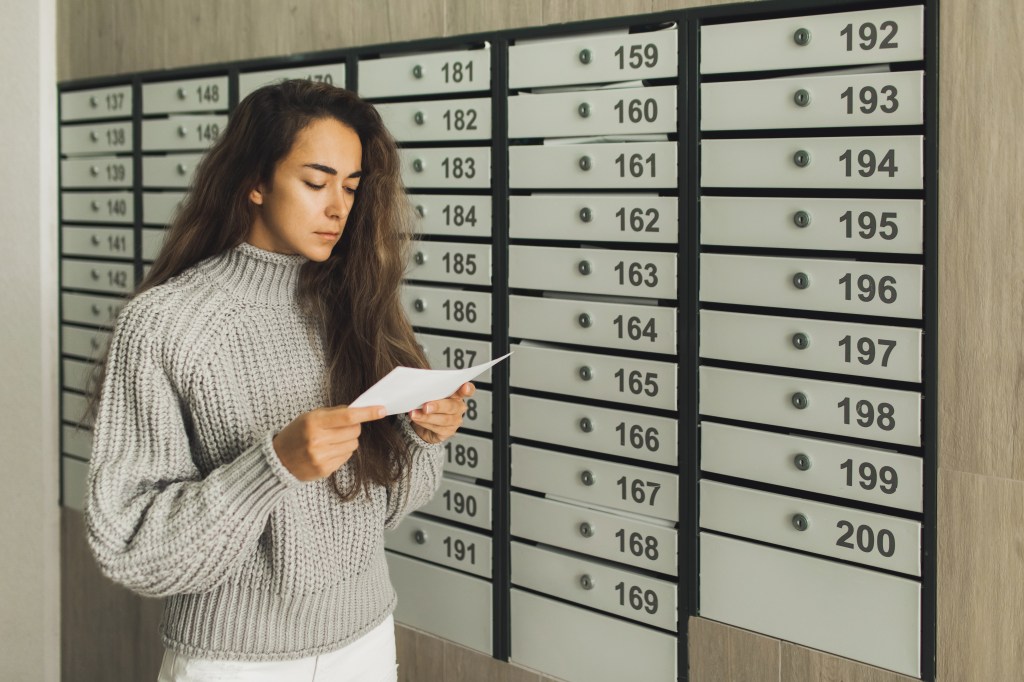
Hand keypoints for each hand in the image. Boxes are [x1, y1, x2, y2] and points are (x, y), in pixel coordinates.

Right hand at [272, 404, 386, 480]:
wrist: (277, 460)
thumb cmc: (296, 434)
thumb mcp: (309, 417)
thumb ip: (333, 413)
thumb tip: (359, 410)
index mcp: (313, 422)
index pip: (348, 416)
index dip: (367, 412)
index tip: (381, 410)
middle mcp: (317, 440)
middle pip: (354, 431)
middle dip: (354, 427)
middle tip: (341, 427)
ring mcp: (321, 457)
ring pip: (353, 445)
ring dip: (348, 440)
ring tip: (331, 440)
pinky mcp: (324, 470)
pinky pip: (347, 457)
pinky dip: (342, 452)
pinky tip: (328, 451)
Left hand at [408, 382, 474, 444]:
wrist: (422, 425)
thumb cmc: (428, 404)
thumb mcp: (429, 393)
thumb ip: (429, 386)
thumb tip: (422, 379)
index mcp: (457, 395)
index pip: (468, 391)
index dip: (468, 389)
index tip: (465, 387)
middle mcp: (458, 408)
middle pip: (452, 406)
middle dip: (438, 406)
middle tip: (426, 406)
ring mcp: (454, 420)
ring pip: (443, 419)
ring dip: (427, 416)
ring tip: (415, 414)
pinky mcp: (448, 432)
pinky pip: (436, 428)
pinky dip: (425, 423)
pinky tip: (417, 419)